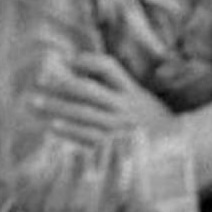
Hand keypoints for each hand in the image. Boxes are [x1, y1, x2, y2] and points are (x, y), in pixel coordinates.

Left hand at [33, 53, 172, 146]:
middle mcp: (124, 107)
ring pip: (83, 113)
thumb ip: (121, 88)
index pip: (109, 68)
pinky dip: (69, 131)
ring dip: (57, 107)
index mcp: (133, 92)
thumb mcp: (143, 100)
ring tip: (35, 102)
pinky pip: (87, 136)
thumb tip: (87, 76)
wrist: (176, 152)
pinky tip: (52, 126)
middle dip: (62, 84)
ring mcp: (118, 127)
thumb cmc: (156, 123)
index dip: (88, 61)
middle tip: (39, 80)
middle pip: (88, 90)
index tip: (69, 59)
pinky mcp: (113, 146)